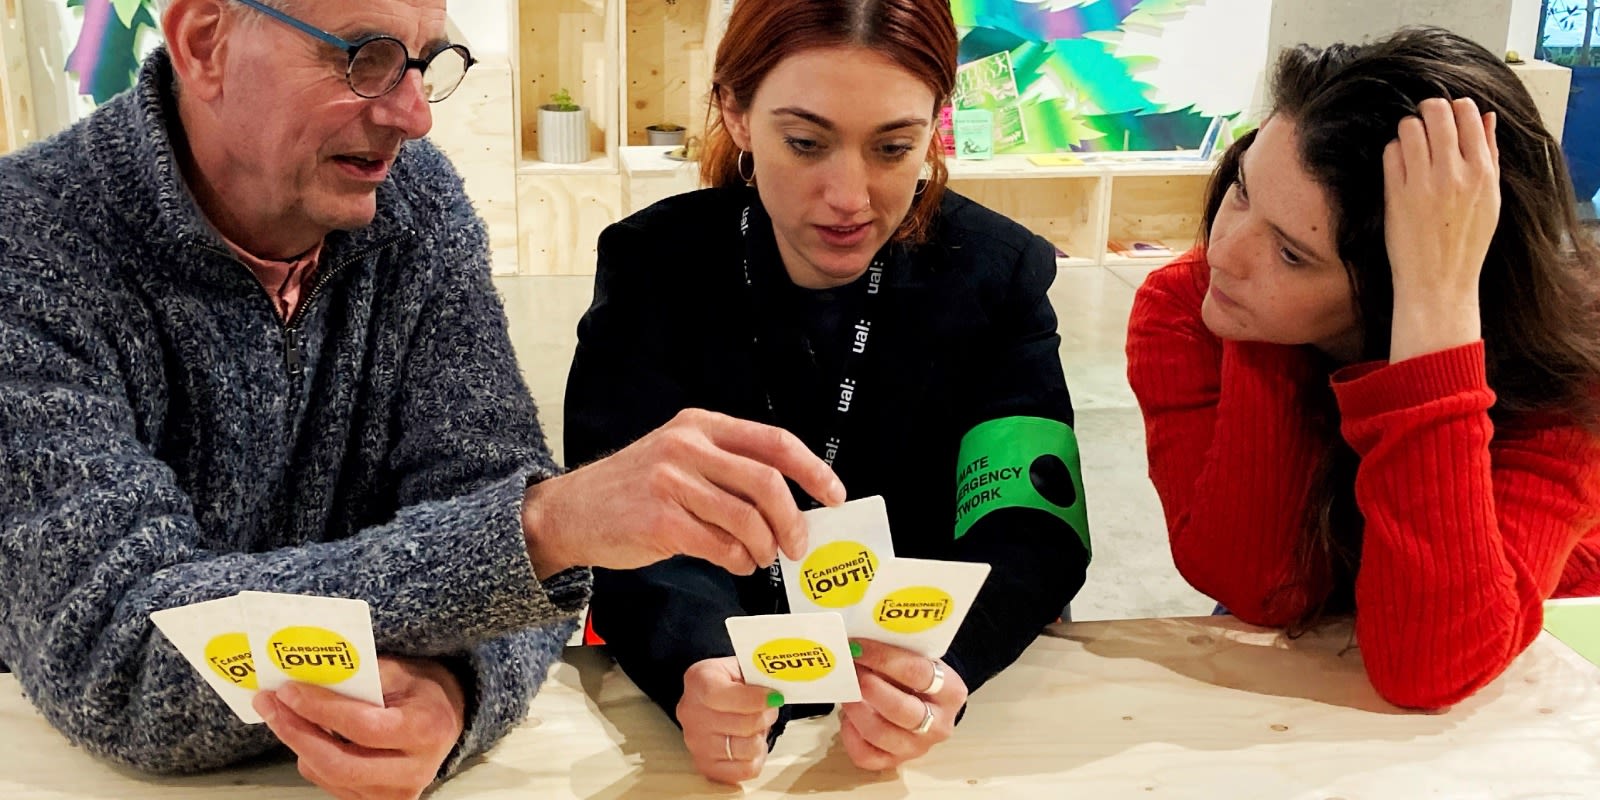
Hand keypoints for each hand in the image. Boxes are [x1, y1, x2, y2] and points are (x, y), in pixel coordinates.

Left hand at [252, 656, 466, 799]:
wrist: (445, 721)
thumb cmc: (422, 691)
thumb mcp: (402, 671)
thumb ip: (362, 675)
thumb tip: (309, 675)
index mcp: (424, 731)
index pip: (364, 727)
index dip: (321, 710)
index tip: (289, 690)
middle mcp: (413, 771)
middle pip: (340, 763)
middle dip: (297, 733)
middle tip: (270, 704)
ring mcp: (395, 794)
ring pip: (330, 776)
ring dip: (299, 743)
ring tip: (282, 713)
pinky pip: (332, 784)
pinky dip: (313, 757)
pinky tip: (308, 733)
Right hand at [521, 408, 845, 577]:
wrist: (570, 512)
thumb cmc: (633, 491)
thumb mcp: (677, 457)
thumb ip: (726, 468)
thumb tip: (790, 503)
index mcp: (700, 425)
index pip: (774, 442)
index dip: (813, 470)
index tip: (834, 496)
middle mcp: (687, 446)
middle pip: (767, 482)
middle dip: (793, 520)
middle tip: (797, 546)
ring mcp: (672, 482)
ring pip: (747, 519)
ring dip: (764, 547)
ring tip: (760, 558)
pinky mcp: (660, 521)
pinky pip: (720, 546)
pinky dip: (738, 560)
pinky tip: (735, 563)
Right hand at [676, 656, 782, 783]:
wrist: (712, 698)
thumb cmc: (730, 682)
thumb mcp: (741, 665)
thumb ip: (759, 674)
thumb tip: (779, 693)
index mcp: (698, 680)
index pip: (719, 695)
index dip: (752, 699)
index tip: (774, 697)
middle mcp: (691, 713)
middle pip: (741, 725)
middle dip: (766, 716)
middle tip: (771, 708)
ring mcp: (696, 742)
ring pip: (747, 749)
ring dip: (761, 737)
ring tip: (758, 726)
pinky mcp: (706, 765)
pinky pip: (745, 770)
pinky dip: (756, 757)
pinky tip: (753, 742)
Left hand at [838, 640, 967, 771]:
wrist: (928, 702)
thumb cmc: (918, 675)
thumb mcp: (917, 658)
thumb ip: (893, 653)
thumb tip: (855, 645)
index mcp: (951, 692)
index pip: (917, 673)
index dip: (883, 658)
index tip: (858, 647)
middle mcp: (939, 724)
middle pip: (902, 710)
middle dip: (871, 689)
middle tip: (851, 671)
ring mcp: (918, 747)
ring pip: (880, 734)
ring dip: (856, 710)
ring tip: (846, 691)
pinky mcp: (895, 762)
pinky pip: (866, 755)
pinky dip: (850, 736)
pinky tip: (848, 716)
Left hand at [1383, 97, 1499, 362]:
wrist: (1439, 281)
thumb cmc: (1467, 241)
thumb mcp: (1491, 198)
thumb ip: (1490, 154)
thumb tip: (1486, 117)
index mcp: (1482, 172)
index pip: (1467, 113)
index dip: (1454, 107)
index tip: (1448, 116)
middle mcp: (1454, 173)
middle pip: (1436, 111)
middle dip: (1428, 110)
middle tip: (1424, 122)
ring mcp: (1423, 183)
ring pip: (1409, 127)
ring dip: (1408, 130)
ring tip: (1412, 146)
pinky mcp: (1396, 193)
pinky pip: (1390, 152)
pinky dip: (1394, 152)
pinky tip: (1400, 167)